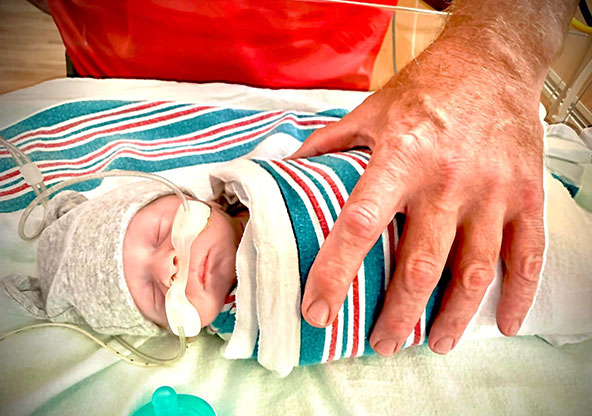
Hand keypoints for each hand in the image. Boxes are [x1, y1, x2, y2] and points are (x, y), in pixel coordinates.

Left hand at [291, 39, 545, 355]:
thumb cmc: (427, 89)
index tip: (317, 310)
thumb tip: (287, 173)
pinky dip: (516, 296)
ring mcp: (491, 191)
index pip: (360, 225)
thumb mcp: (369, 111)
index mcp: (400, 158)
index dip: (335, 273)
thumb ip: (327, 146)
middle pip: (421, 266)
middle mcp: (447, 180)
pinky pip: (527, 256)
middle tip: (381, 342)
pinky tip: (501, 323)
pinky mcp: (526, 195)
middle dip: (397, 314)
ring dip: (451, 317)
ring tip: (432, 343)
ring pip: (473, 271)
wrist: (492, 62)